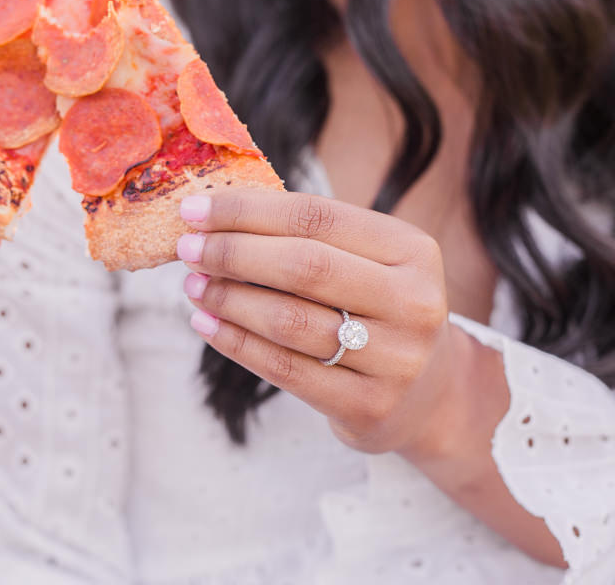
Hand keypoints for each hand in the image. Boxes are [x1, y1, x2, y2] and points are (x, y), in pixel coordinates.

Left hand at [177, 189, 462, 455]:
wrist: (426, 394)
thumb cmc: (375, 310)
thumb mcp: (366, 263)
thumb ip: (306, 236)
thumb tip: (214, 213)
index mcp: (412, 250)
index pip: (317, 217)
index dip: (248, 210)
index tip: (195, 209)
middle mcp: (414, 302)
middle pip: (305, 266)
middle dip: (233, 253)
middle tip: (187, 248)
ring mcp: (396, 359)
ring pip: (291, 321)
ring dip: (229, 300)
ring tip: (193, 286)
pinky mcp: (368, 406)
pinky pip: (285, 370)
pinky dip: (236, 343)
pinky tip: (207, 324)